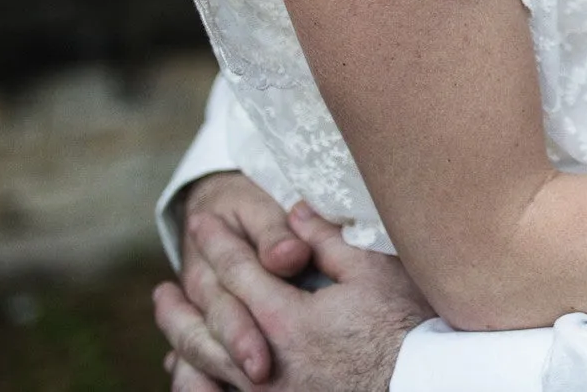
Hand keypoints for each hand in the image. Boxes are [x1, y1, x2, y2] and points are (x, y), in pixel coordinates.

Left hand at [162, 203, 431, 391]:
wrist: (425, 381)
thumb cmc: (406, 325)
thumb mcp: (373, 272)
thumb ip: (327, 241)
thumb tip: (294, 211)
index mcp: (286, 319)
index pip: (238, 272)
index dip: (218, 244)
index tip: (201, 224)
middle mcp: (266, 362)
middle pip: (209, 325)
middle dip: (183, 303)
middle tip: (161, 289)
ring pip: (208, 366)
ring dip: (182, 342)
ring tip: (170, 331)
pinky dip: (200, 382)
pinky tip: (190, 374)